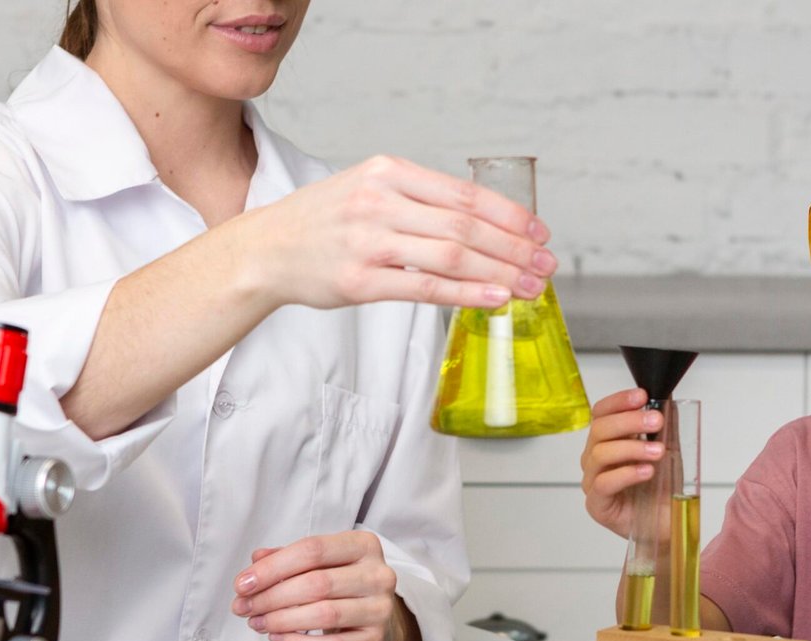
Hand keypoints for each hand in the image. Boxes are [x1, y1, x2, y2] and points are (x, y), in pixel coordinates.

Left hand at [230, 531, 418, 640]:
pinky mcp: (377, 640)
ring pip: (325, 614)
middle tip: (243, 607)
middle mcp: (378, 574)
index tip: (242, 584)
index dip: (272, 567)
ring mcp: (381, 609)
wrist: (380, 616)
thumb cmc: (342, 584)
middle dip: (271, 597)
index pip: (313, 549)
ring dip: (281, 620)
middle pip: (317, 583)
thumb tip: (255, 561)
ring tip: (257, 622)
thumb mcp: (320, 562)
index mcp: (364, 545)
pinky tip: (278, 639)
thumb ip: (287, 558)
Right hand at [239, 155, 556, 311]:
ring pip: (453, 255)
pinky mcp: (359, 281)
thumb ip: (419, 199)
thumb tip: (482, 221)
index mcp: (389, 172)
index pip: (465, 193)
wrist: (263, 250)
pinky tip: (495, 299)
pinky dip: (467, 293)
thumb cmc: (322, 223)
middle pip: (466, 225)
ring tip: (531, 286)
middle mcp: (380, 202)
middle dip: (515, 248)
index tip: (539, 232)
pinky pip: (425, 288)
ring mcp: (369, 242)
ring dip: (500, 273)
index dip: (510, 215)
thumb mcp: (368, 189)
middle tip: (546, 264)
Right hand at [580, 388, 664, 537]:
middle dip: (629, 421)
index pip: (601, 413)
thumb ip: (664, 429)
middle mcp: (595, 459)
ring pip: (600, 454)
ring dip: (632, 448)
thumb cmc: (662, 489)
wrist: (668, 526)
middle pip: (599, 430)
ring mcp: (593, 482)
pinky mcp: (598, 505)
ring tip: (659, 452)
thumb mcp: (668, 451)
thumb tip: (668, 402)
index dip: (618, 401)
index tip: (642, 395)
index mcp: (607, 441)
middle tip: (656, 421)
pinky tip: (646, 472)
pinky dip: (626, 474)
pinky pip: (603, 483)